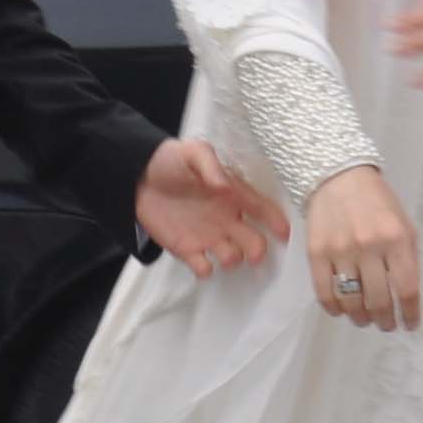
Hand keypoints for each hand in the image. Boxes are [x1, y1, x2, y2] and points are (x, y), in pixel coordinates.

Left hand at [133, 138, 283, 277]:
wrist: (138, 177)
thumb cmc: (171, 161)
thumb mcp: (193, 152)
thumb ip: (210, 166)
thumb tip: (225, 186)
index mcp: (233, 195)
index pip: (262, 209)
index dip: (276, 221)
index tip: (284, 233)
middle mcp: (227, 218)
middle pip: (253, 241)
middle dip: (257, 250)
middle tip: (254, 254)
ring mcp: (209, 236)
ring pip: (233, 257)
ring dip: (232, 259)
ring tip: (223, 254)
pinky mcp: (188, 250)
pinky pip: (204, 268)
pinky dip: (205, 270)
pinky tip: (200, 262)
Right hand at [303, 165, 419, 328]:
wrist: (338, 176)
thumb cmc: (377, 203)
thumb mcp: (403, 225)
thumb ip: (407, 259)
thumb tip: (405, 298)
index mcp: (397, 239)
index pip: (407, 289)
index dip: (410, 313)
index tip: (409, 324)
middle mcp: (370, 246)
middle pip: (379, 301)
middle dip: (385, 320)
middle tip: (386, 324)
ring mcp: (341, 250)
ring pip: (352, 302)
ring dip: (361, 318)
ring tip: (365, 319)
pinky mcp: (316, 253)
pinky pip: (325, 293)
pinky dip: (335, 309)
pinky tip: (342, 311)